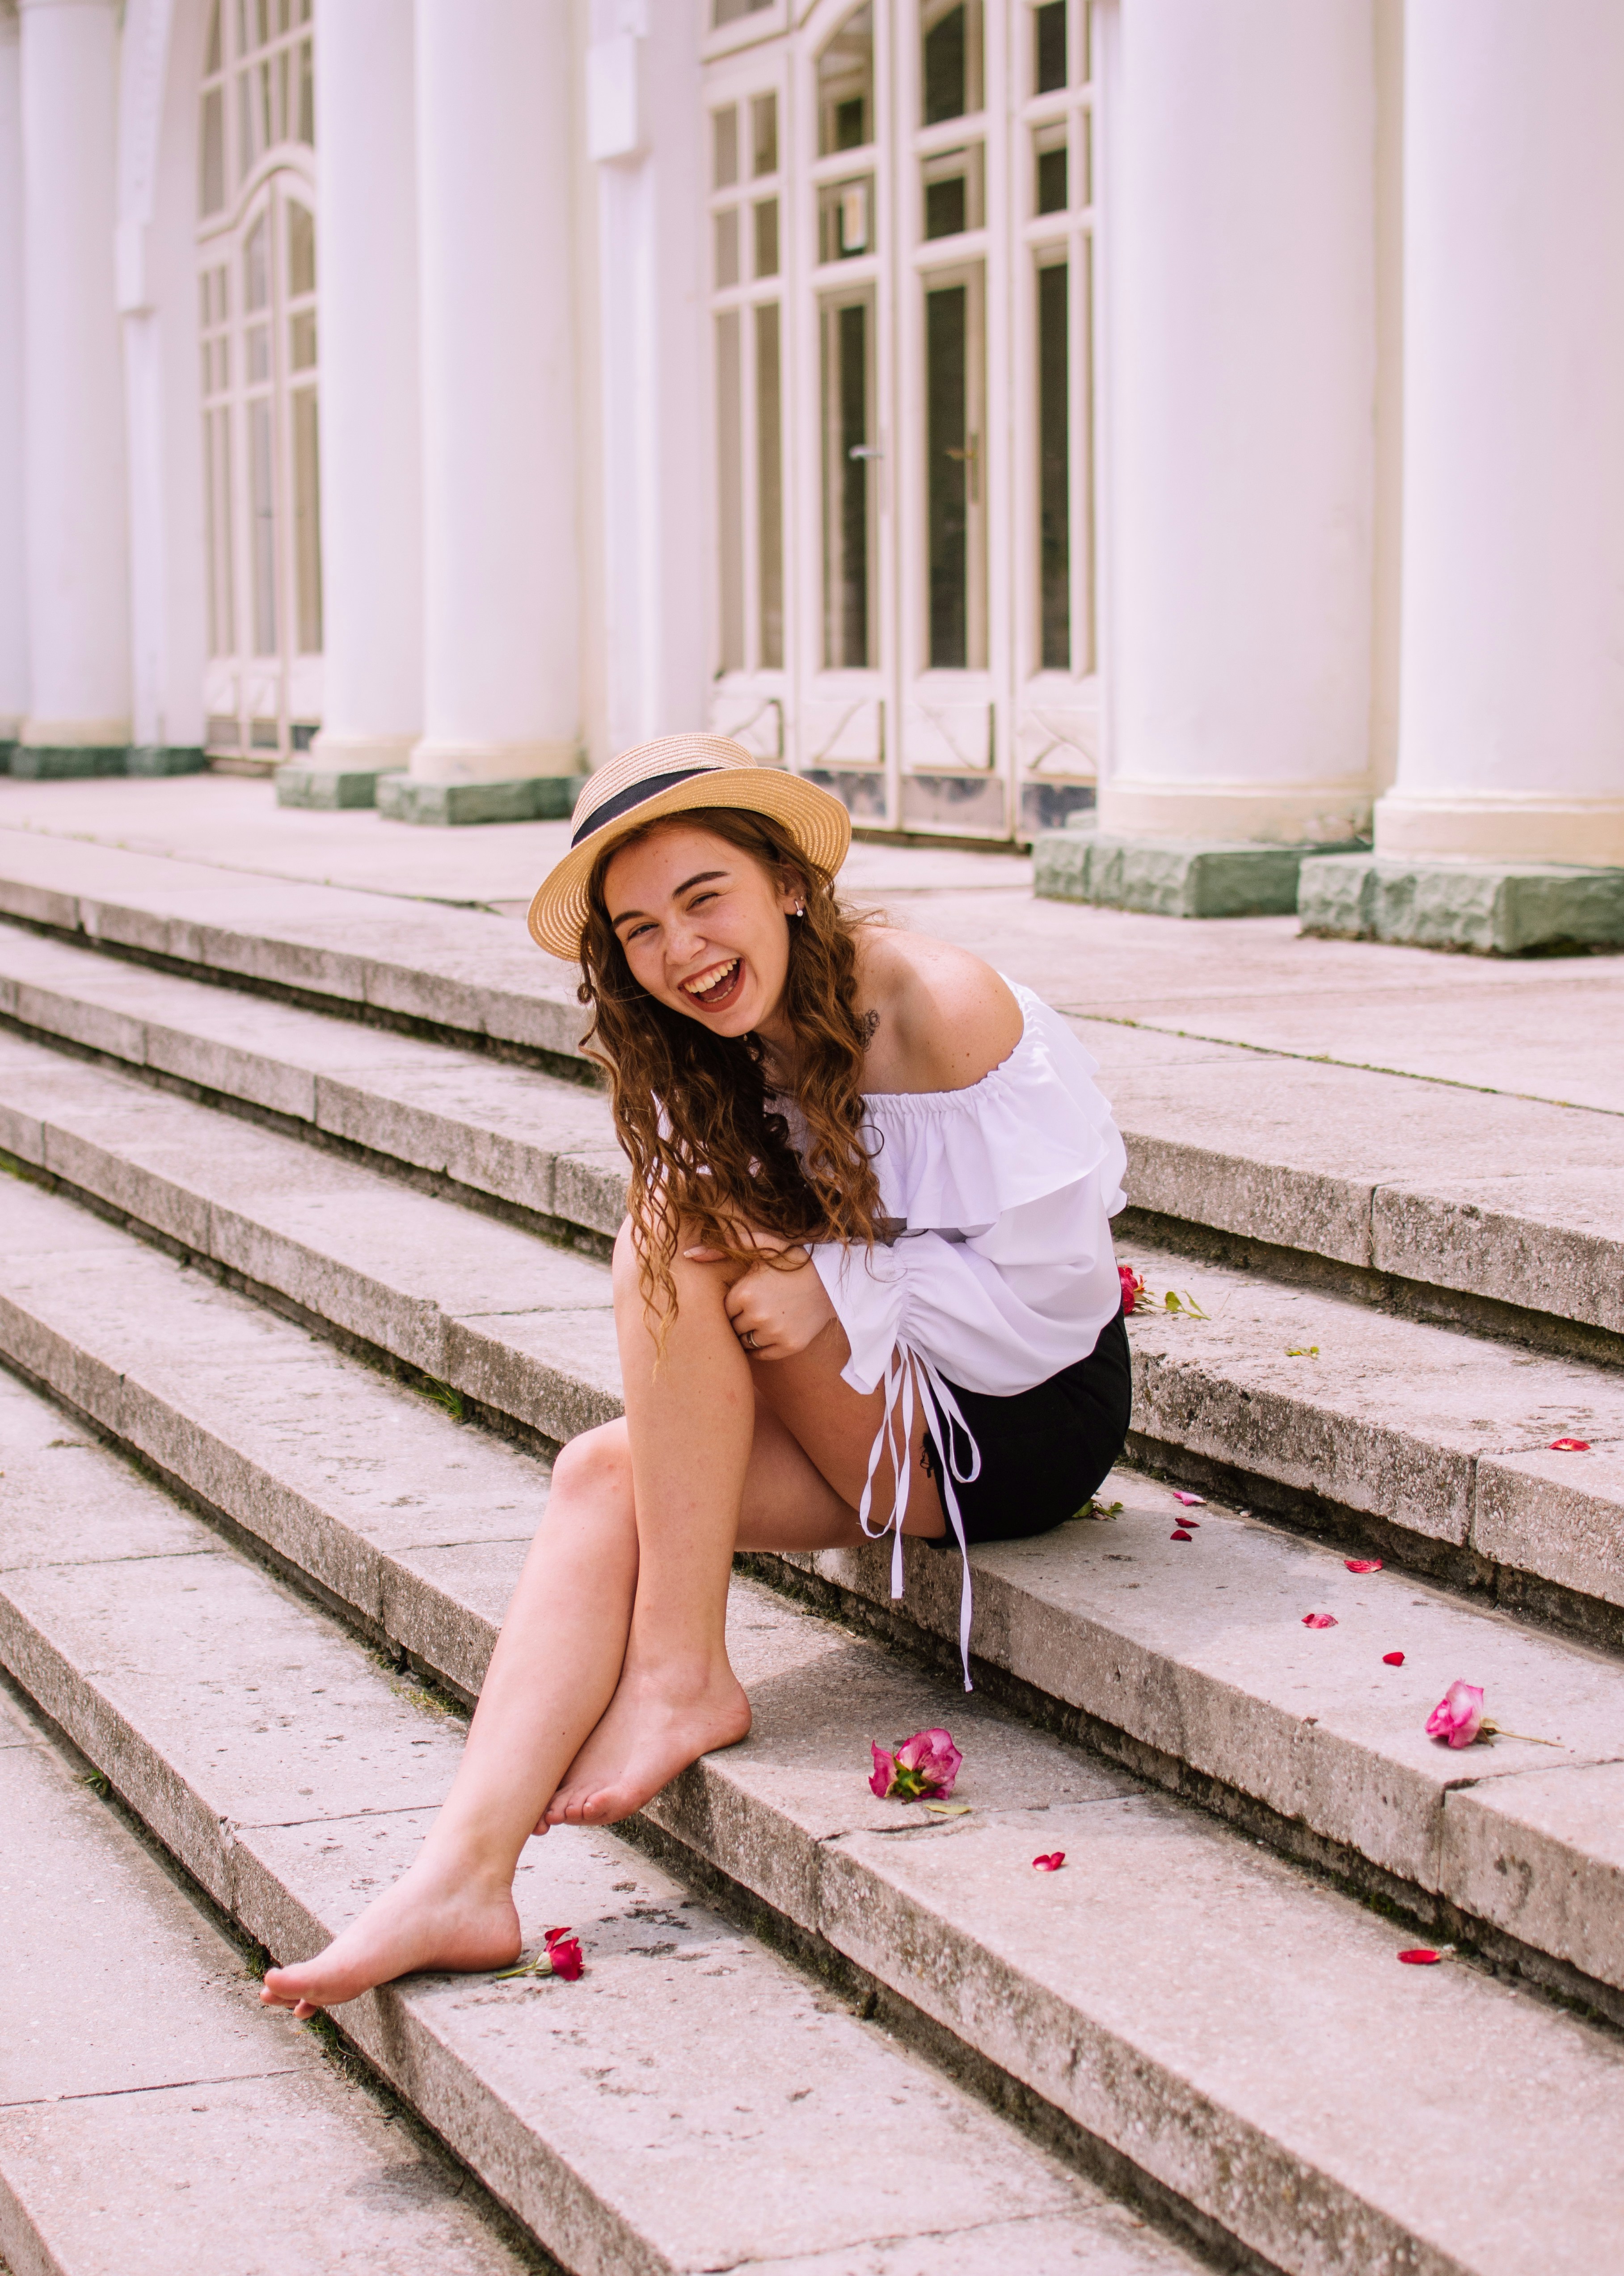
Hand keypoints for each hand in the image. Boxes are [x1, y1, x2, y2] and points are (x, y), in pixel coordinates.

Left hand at [683, 1227, 835, 1360]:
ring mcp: (774, 1334)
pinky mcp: (789, 1347)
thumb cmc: (792, 1262)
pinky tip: (775, 1329)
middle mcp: (758, 1316)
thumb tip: (688, 1254)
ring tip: (767, 1316)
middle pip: (733, 1327)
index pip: (724, 1309)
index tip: (750, 1294)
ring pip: (745, 1342)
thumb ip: (724, 1248)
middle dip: (741, 1318)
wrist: (832, 1280)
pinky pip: (761, 1355)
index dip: (735, 1303)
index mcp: (745, 1293)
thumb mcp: (762, 1246)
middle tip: (760, 1306)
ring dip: (751, 1333)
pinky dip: (764, 1346)